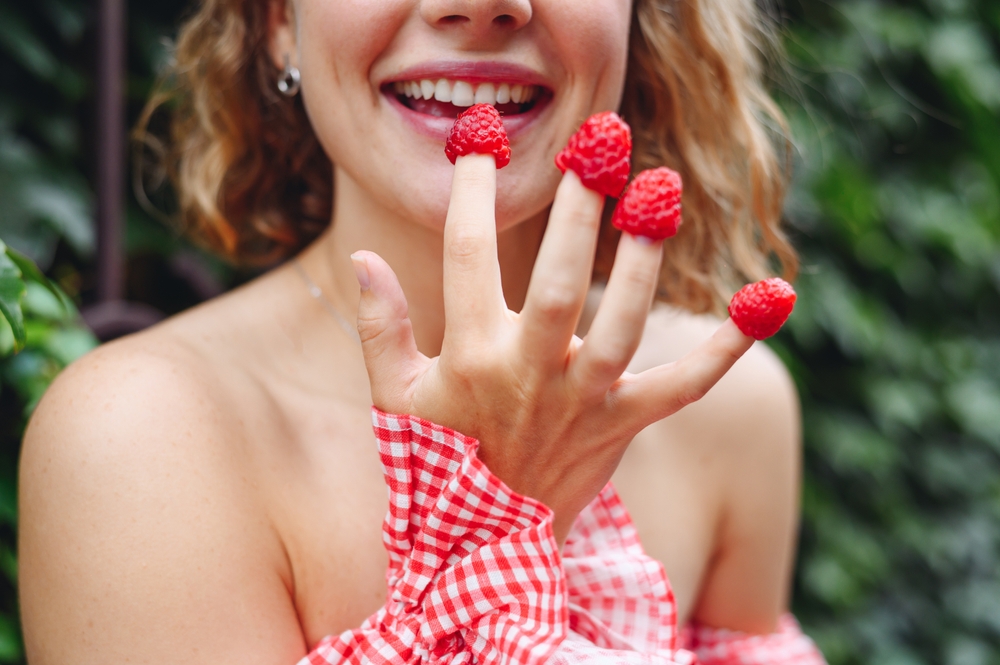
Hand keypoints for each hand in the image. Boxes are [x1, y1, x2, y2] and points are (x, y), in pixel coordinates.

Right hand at [351, 154, 753, 542]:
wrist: (483, 544)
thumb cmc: (436, 461)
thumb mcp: (394, 398)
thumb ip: (379, 327)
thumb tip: (361, 256)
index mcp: (468, 356)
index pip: (465, 256)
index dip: (471, 191)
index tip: (480, 138)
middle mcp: (528, 374)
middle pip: (558, 284)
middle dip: (578, 213)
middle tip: (598, 147)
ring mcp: (582, 401)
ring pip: (621, 326)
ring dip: (642, 262)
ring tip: (659, 193)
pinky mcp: (623, 424)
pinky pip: (683, 384)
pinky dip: (728, 346)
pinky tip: (771, 297)